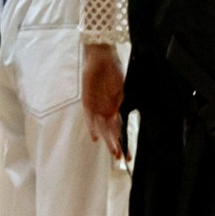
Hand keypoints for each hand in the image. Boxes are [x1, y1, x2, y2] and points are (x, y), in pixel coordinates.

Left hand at [83, 43, 128, 164]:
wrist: (100, 57)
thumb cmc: (111, 70)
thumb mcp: (119, 87)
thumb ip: (118, 100)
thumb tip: (118, 111)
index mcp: (113, 107)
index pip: (118, 129)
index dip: (122, 142)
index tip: (128, 155)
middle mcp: (104, 109)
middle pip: (110, 131)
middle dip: (116, 145)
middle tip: (121, 158)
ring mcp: (96, 106)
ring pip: (102, 127)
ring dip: (107, 139)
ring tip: (113, 152)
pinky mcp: (87, 100)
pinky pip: (89, 116)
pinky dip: (92, 126)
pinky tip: (95, 137)